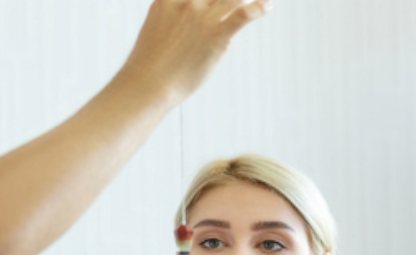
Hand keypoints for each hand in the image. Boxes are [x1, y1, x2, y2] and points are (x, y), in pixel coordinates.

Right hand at [116, 0, 271, 105]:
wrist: (148, 85)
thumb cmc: (150, 63)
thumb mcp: (156, 26)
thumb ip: (173, 14)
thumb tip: (193, 16)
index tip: (210, 1)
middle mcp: (187, 2)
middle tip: (231, 3)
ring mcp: (202, 18)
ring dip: (243, 0)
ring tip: (257, 1)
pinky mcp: (216, 35)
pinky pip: (244, 14)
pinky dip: (259, 8)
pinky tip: (267, 6)